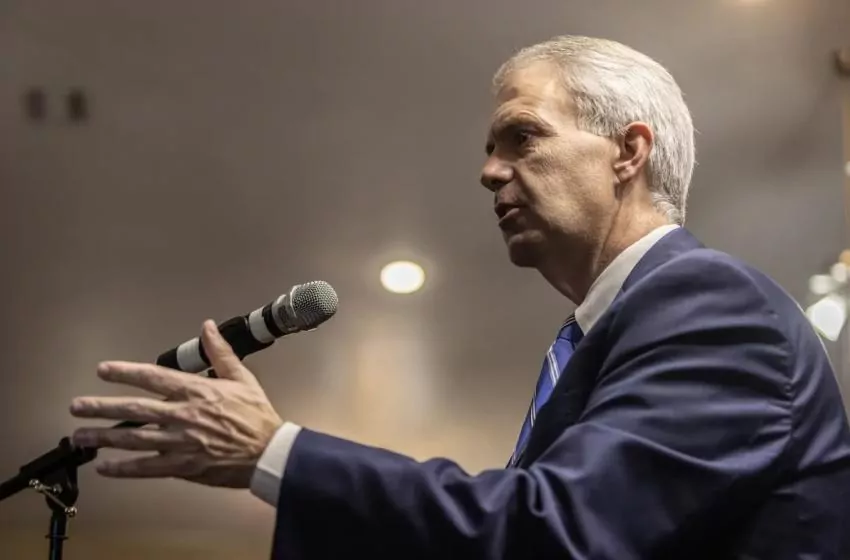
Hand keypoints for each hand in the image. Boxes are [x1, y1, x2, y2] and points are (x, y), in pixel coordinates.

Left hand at [70, 320, 282, 487]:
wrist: (269, 452)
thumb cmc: (257, 415)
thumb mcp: (242, 378)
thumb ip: (220, 353)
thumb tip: (207, 327)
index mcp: (196, 391)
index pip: (153, 377)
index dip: (125, 372)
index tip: (103, 371)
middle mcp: (183, 415)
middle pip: (134, 410)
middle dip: (102, 407)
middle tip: (77, 406)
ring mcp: (180, 442)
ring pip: (133, 440)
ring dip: (103, 438)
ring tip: (80, 435)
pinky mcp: (182, 466)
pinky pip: (146, 467)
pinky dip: (124, 468)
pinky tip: (105, 467)